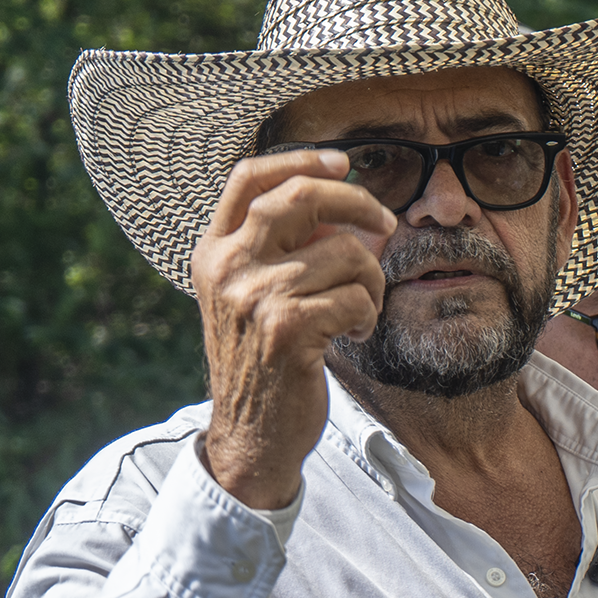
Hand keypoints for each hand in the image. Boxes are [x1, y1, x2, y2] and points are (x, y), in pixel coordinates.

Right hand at [192, 149, 395, 509]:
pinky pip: (353, 296)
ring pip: (344, 252)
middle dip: (355, 202)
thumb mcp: (251, 299)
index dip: (300, 158)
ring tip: (361, 309)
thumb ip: (279, 250)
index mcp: (213, 252)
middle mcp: (227, 268)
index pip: (249, 177)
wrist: (250, 438)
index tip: (341, 162)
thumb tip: (347, 204)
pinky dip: (367, 313)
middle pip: (300, 196)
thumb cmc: (263, 365)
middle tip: (385, 224)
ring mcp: (254, 297)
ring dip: (371, 280)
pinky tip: (356, 333)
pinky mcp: (287, 330)